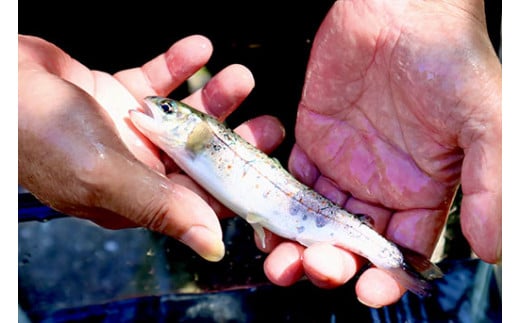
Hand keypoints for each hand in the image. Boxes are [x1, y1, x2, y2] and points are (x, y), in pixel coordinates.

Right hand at [18, 34, 284, 261]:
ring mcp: (129, 130)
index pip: (199, 199)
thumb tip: (211, 247)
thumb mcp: (105, 174)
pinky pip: (158, 80)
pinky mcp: (119, 94)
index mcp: (136, 197)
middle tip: (270, 124)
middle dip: (236, 140)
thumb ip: (161, 207)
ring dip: (214, 96)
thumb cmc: (39, 132)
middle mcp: (136, 166)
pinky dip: (178, 65)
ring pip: (184, 117)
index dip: (238, 187)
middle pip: (200, 157)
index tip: (271, 171)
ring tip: (239, 75)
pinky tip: (198, 48)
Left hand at [260, 0, 500, 306]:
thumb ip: (491, 185)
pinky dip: (277, 204)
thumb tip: (494, 249)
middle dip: (333, 263)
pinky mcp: (312, 140)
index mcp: (425, 191)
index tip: (371, 291)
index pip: (404, 250)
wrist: (400, 9)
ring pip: (317, 219)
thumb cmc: (450, 59)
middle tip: (316, 269)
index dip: (388, 276)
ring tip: (280, 263)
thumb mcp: (485, 122)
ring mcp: (345, 165)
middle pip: (352, 242)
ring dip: (298, 245)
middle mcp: (382, 186)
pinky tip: (266, 222)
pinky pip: (291, 182)